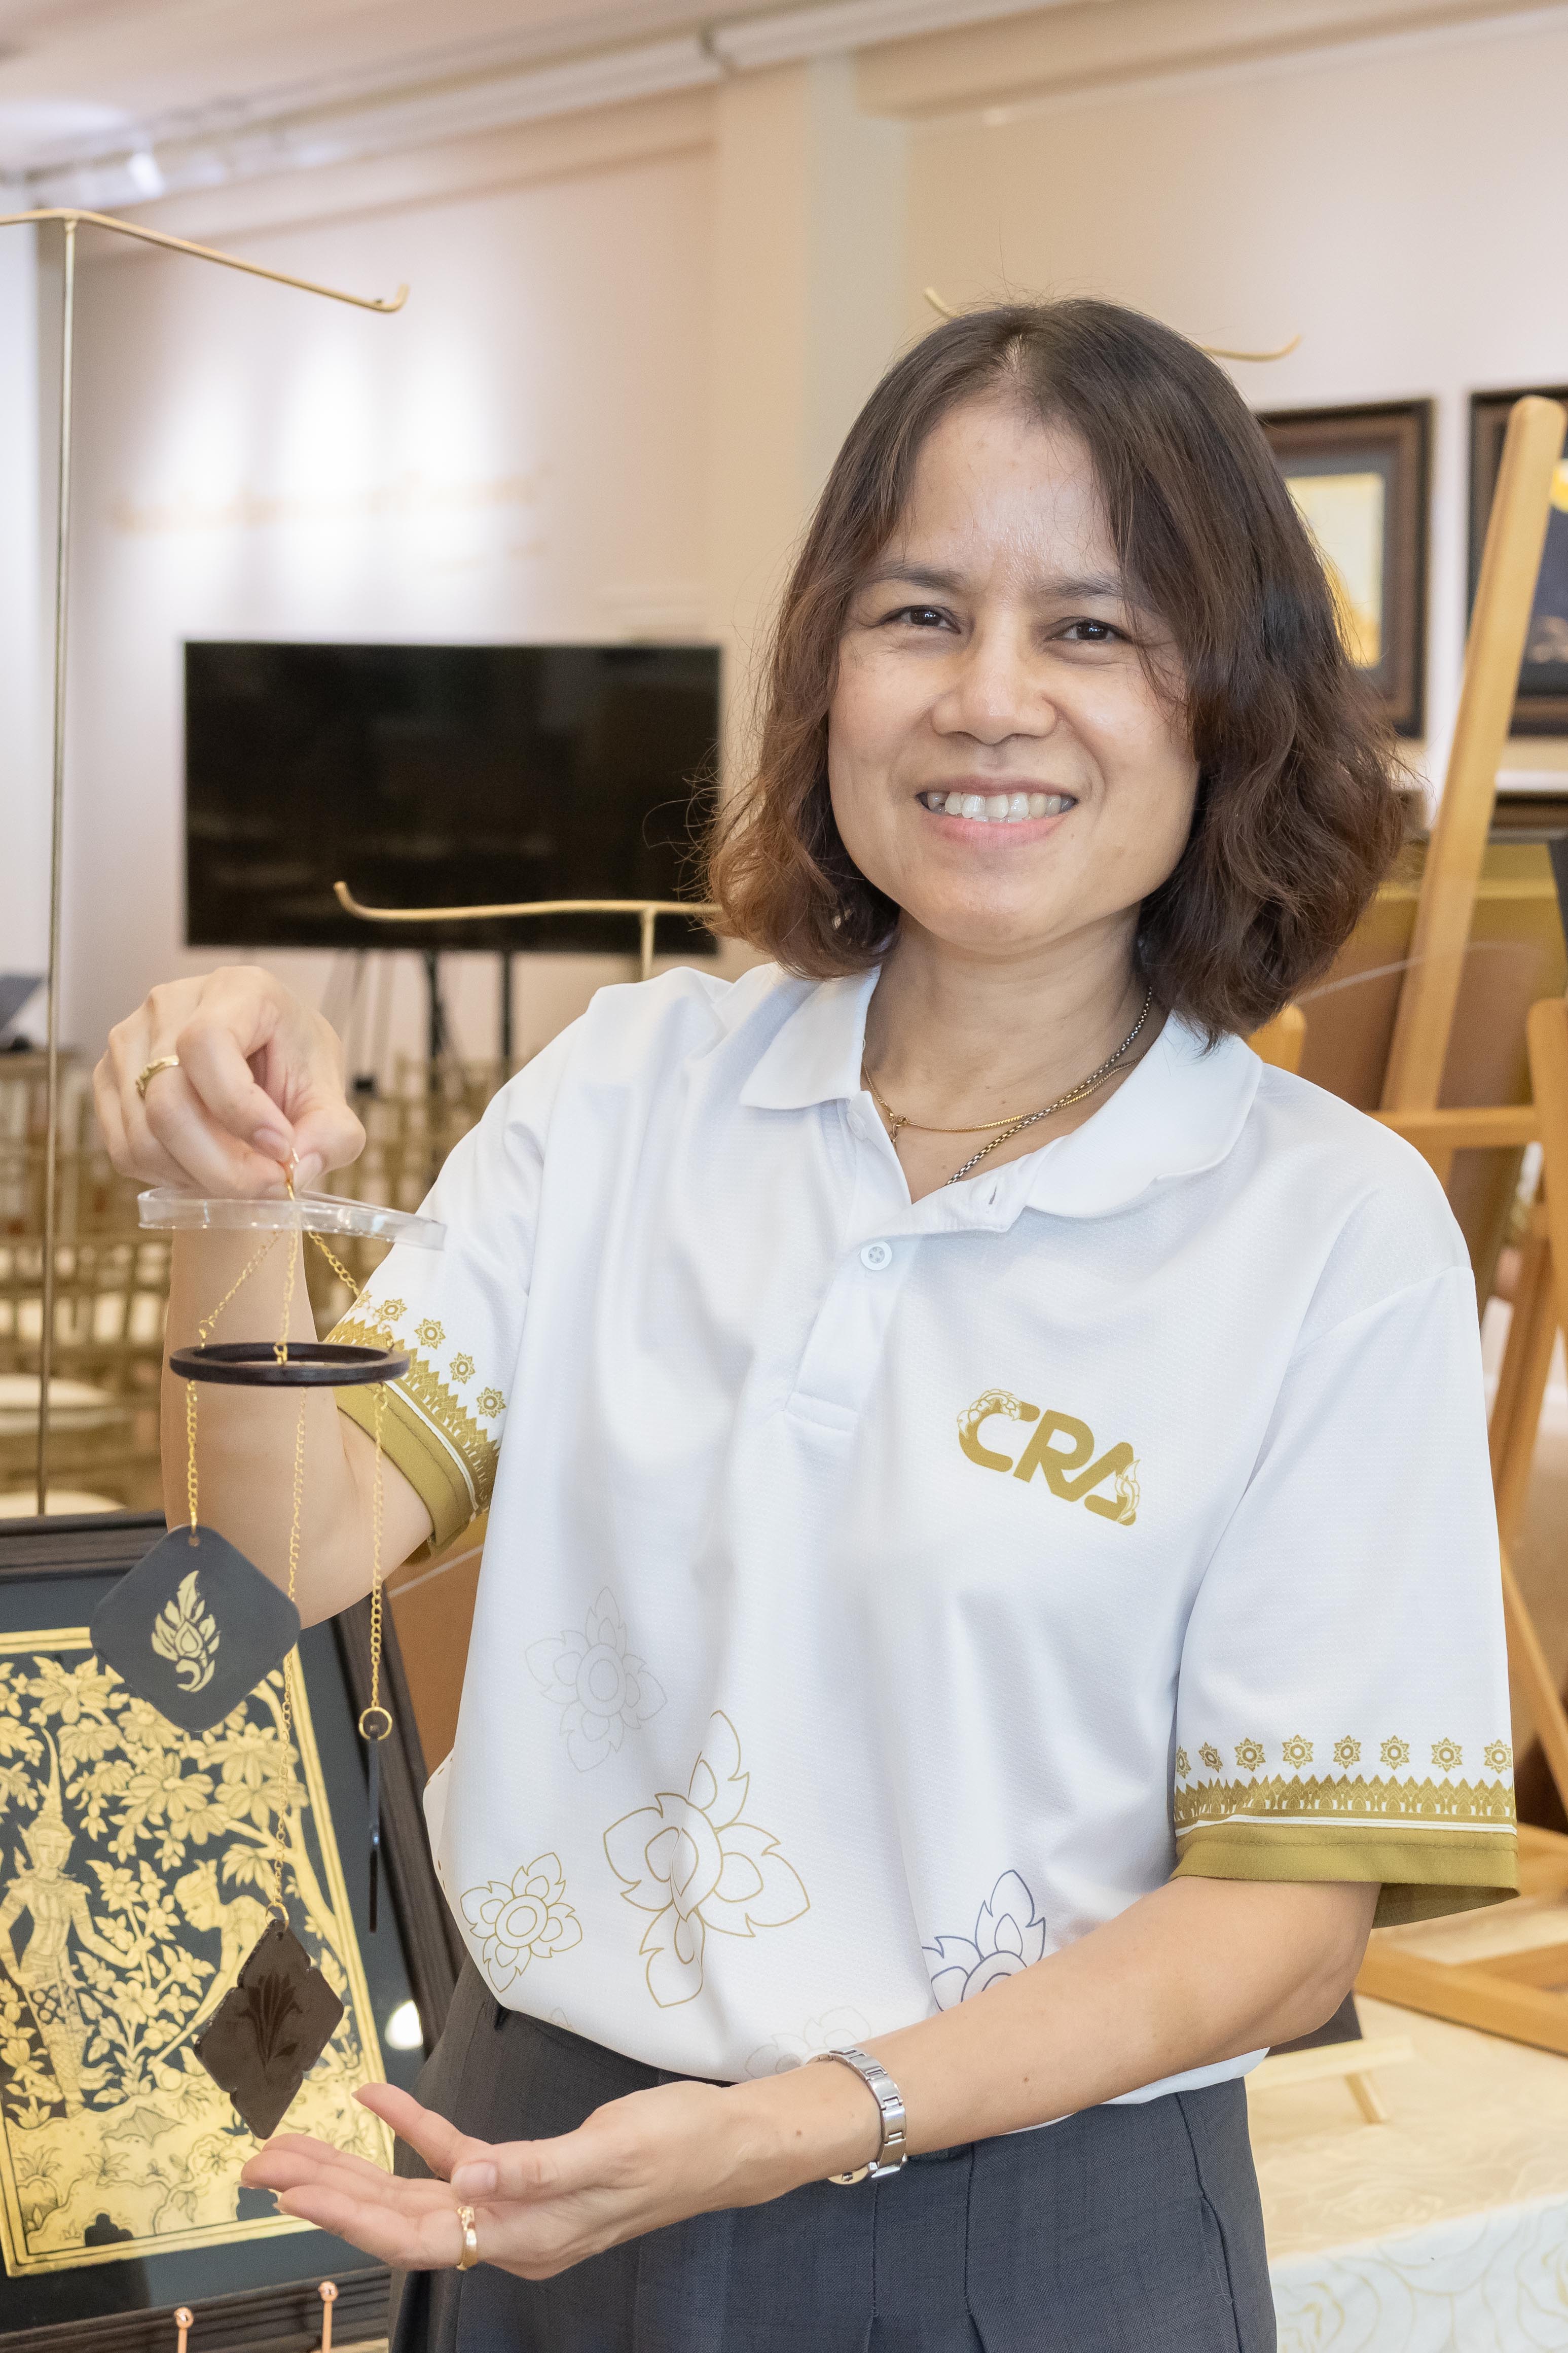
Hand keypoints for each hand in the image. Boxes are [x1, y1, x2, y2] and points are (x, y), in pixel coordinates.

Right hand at [94, 966, 364, 1197]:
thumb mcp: (330, 1099)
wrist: (263, 1067)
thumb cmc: (294, 1072)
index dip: (239, 1108)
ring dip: (198, 1176)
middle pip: (168, 1100)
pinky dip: (169, 1176)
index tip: (281, 1149)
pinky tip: (205, 1169)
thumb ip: (333, 1135)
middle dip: (222, 1164)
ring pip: (143, 1134)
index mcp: (236, 989)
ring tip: (240, 1177)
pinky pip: (125, 1149)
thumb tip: (297, 1169)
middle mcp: (170, 1004)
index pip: (207, 1043)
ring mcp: (130, 1041)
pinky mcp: (109, 1078)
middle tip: (267, 1186)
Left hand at [241, 2066, 878, 2277]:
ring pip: (413, 2192)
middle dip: (326, 2191)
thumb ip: (535, 2170)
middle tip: (260, 2166)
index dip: (347, 2211)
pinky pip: (453, 2155)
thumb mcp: (610, 2152)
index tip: (290, 2187)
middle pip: (397, 2218)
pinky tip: (379, 2096)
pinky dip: (414, 2126)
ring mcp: (513, 2206)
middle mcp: (508, 2231)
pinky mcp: (525, 2174)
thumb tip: (470, 2184)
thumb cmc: (677, 2147)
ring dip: (355, 2165)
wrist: (726, 2144)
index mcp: (524, 2237)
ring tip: (293, 2141)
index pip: (414, 2232)